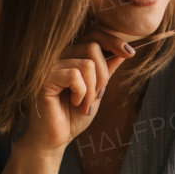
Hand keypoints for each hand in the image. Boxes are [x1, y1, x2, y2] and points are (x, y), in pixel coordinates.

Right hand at [14, 30, 134, 155]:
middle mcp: (58, 56)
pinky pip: (74, 74)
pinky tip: (74, 102)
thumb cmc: (73, 116)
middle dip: (103, 76)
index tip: (130, 54)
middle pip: (93, 47)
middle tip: (98, 96)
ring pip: (87, 63)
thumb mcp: (97, 91)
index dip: (113, 41)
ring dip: (92, 89)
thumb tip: (124, 52)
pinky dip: (81, 92)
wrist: (55, 139)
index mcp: (71, 55)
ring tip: (84, 104)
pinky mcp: (44, 78)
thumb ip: (107, 71)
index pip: (93, 35)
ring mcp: (49, 65)